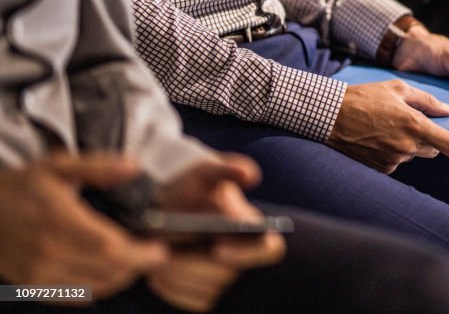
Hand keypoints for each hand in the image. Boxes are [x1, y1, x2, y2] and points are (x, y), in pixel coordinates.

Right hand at [0, 154, 168, 299]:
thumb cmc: (23, 186)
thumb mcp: (59, 165)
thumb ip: (99, 166)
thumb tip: (134, 166)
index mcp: (59, 220)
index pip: (109, 248)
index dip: (140, 253)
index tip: (160, 248)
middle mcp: (49, 252)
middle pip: (107, 271)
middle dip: (137, 266)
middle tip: (154, 255)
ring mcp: (38, 273)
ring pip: (95, 287)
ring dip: (121, 278)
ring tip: (136, 262)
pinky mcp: (31, 285)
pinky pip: (74, 296)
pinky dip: (98, 288)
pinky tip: (109, 273)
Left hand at [148, 156, 285, 311]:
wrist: (166, 209)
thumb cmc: (192, 190)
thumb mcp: (207, 173)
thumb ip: (227, 169)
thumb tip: (249, 174)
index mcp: (255, 229)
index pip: (269, 250)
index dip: (246, 255)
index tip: (217, 250)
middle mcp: (244, 257)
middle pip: (228, 275)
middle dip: (195, 266)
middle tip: (167, 256)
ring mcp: (225, 279)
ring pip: (208, 292)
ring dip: (178, 277)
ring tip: (157, 262)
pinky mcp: (205, 294)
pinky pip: (191, 300)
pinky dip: (172, 289)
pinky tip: (158, 275)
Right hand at [329, 77, 448, 173]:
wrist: (329, 115)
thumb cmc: (364, 97)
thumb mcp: (398, 89)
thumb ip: (427, 100)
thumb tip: (448, 111)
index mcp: (414, 125)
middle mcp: (406, 147)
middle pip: (434, 150)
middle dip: (432, 139)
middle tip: (418, 124)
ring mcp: (393, 160)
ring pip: (415, 155)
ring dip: (412, 144)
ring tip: (392, 126)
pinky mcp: (381, 168)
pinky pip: (398, 162)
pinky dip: (395, 151)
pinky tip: (380, 136)